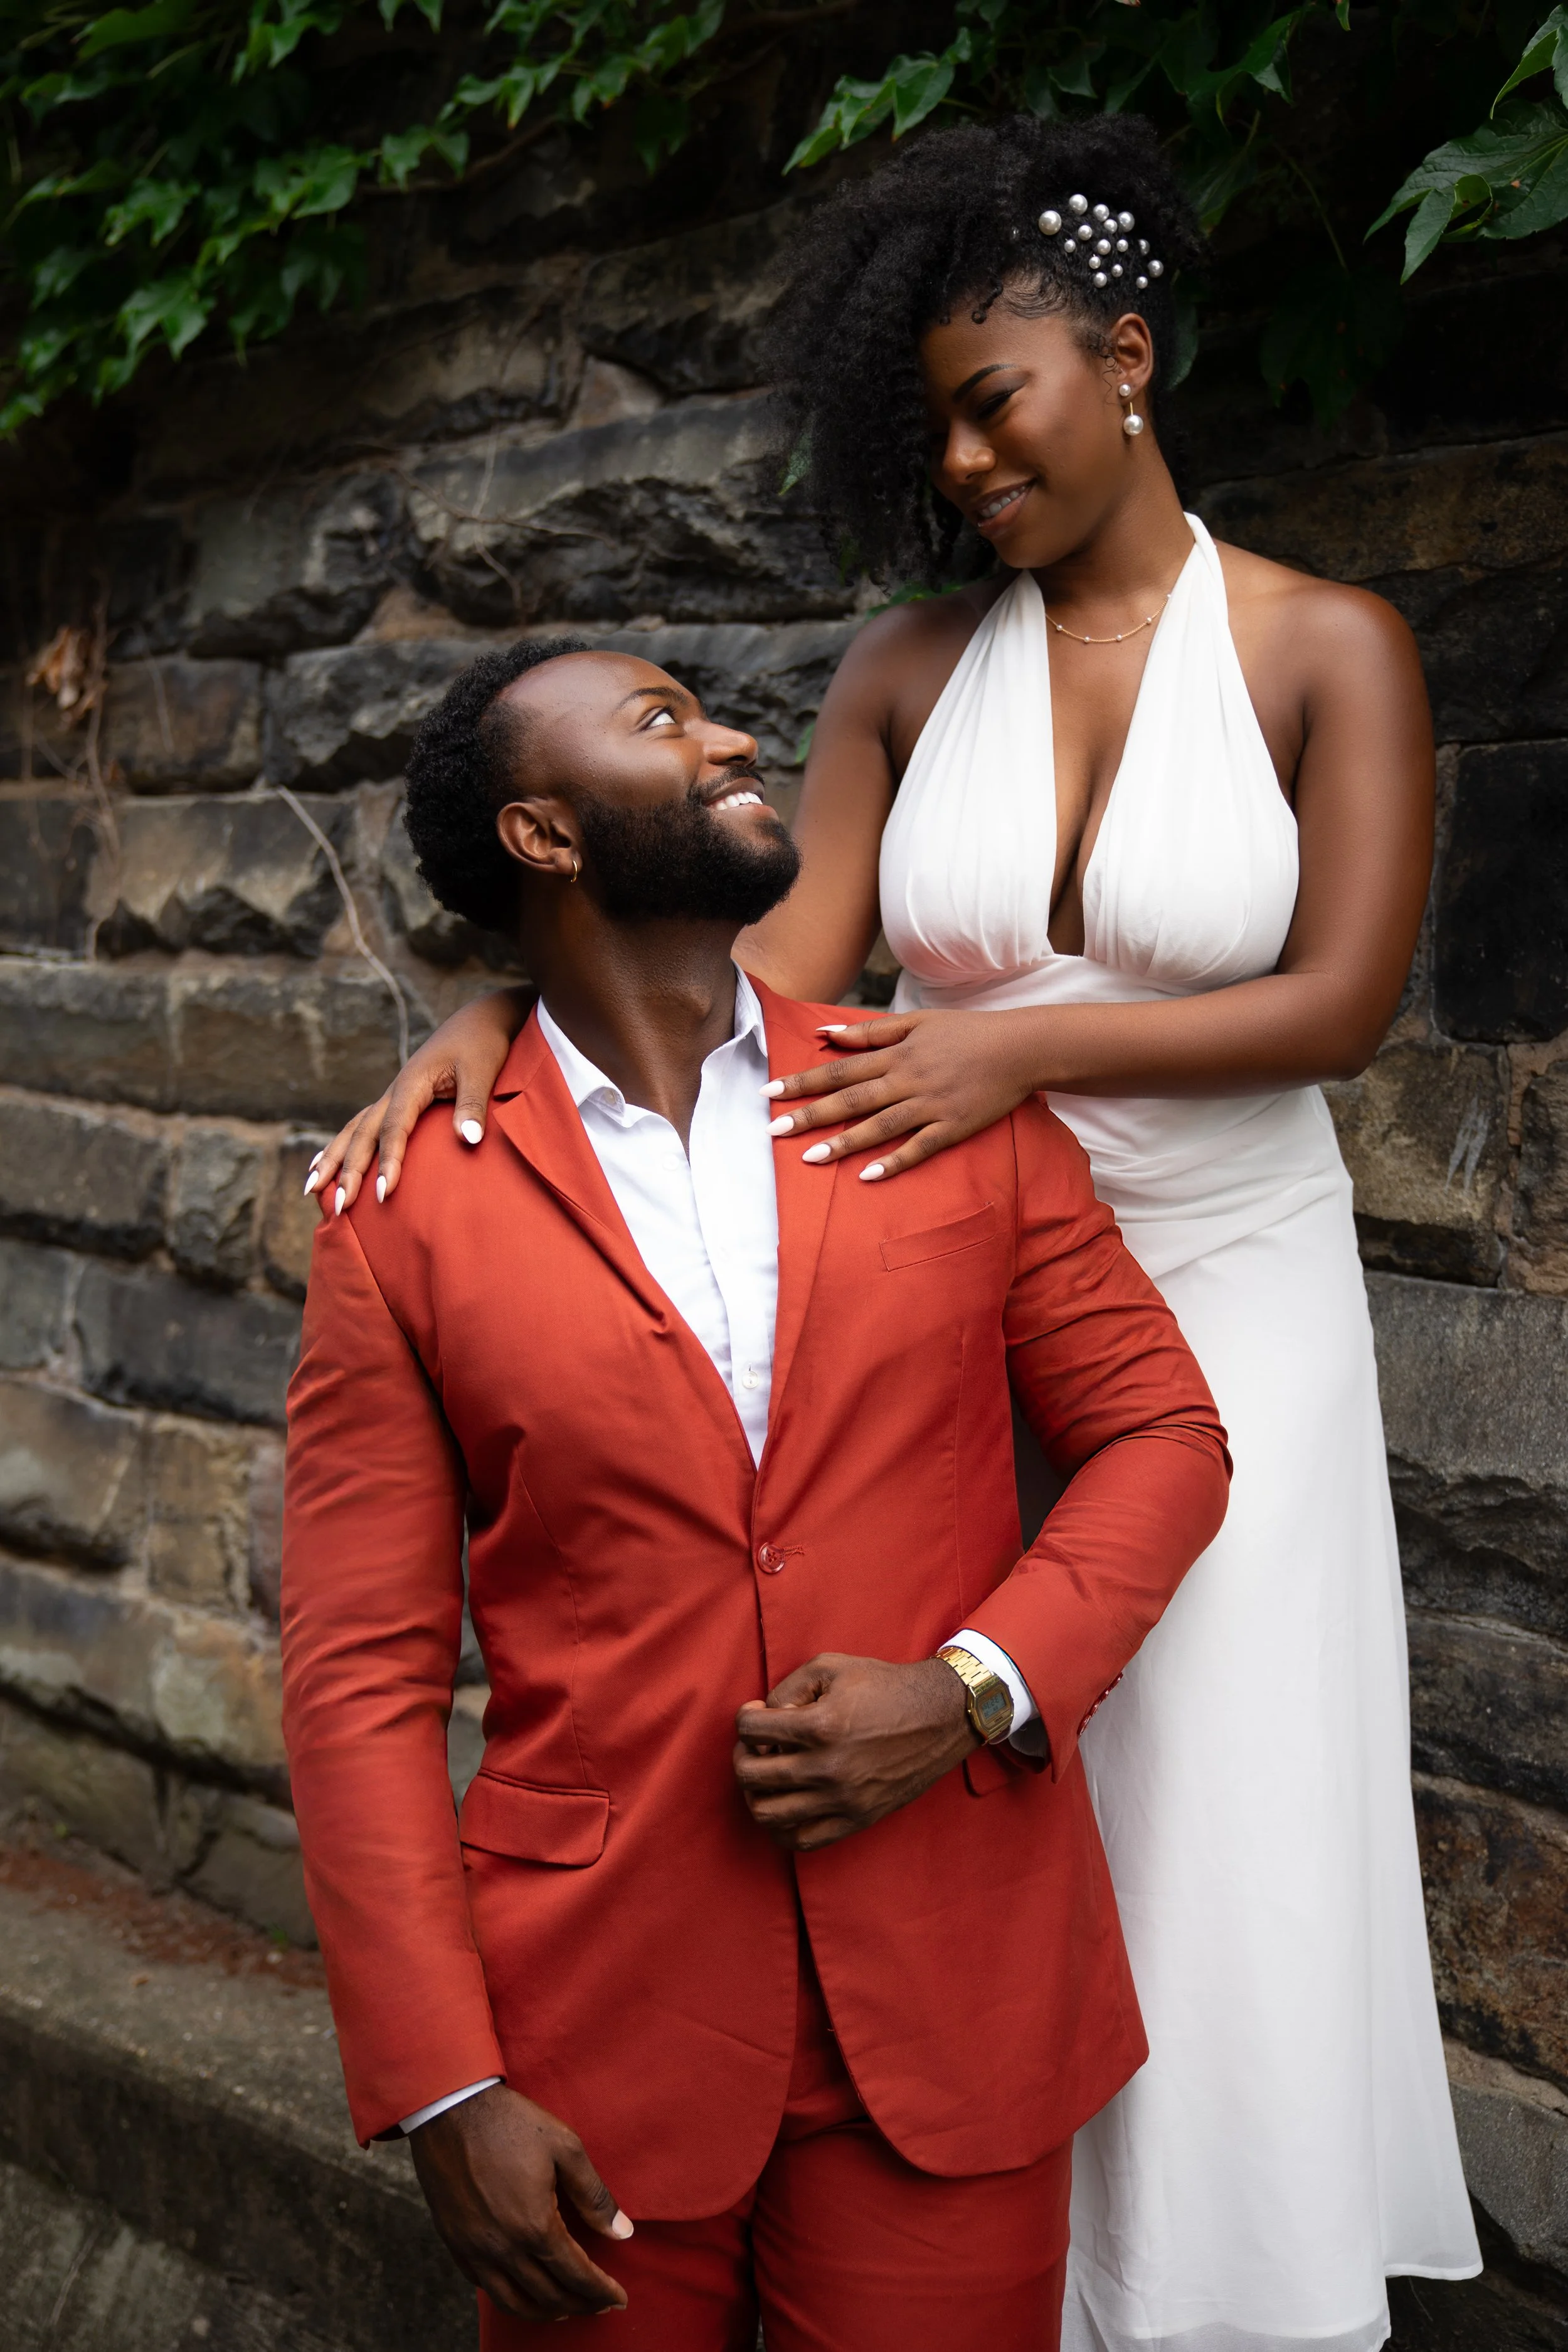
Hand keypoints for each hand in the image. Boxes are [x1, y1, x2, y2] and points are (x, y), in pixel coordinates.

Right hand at [306, 987, 527, 1214]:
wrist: (479, 1019)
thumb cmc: (482, 1044)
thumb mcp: (482, 1071)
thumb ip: (473, 1105)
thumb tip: (469, 1139)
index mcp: (411, 1084)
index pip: (394, 1128)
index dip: (388, 1161)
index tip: (384, 1193)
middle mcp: (394, 1091)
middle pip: (363, 1134)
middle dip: (348, 1171)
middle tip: (339, 1207)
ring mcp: (393, 1096)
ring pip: (354, 1130)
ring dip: (333, 1159)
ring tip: (311, 1189)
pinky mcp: (398, 1100)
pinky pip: (363, 1126)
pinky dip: (342, 1145)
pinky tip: (325, 1162)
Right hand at [408, 2081, 632, 2321]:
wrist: (451, 2109)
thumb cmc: (512, 2123)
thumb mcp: (565, 2147)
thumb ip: (594, 2195)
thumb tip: (622, 2232)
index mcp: (535, 2226)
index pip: (576, 2275)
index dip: (601, 2292)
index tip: (619, 2300)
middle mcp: (503, 2248)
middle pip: (548, 2296)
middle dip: (579, 2305)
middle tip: (599, 2304)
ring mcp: (474, 2250)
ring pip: (513, 2303)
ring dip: (544, 2312)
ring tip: (565, 2308)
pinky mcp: (455, 2243)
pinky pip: (484, 2287)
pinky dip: (510, 2298)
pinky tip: (523, 2289)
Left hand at [733, 1653, 975, 1850]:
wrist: (940, 1716)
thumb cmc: (885, 1686)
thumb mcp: (832, 1666)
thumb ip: (788, 1687)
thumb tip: (765, 1717)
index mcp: (820, 1725)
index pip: (750, 1729)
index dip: (746, 1717)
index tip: (758, 1714)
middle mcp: (828, 1768)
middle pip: (751, 1774)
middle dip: (743, 1755)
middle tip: (756, 1744)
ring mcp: (842, 1799)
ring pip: (768, 1813)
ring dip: (756, 1793)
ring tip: (768, 1775)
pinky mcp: (857, 1819)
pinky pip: (802, 1840)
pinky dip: (782, 1827)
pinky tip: (786, 1804)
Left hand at [762, 1009, 1037, 1180]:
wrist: (1020, 1048)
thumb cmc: (966, 1033)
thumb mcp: (918, 1021)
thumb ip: (871, 1032)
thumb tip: (826, 1035)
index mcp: (896, 1054)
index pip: (840, 1068)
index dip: (804, 1080)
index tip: (769, 1091)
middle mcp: (908, 1079)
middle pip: (852, 1098)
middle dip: (811, 1114)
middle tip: (773, 1131)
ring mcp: (930, 1105)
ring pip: (880, 1126)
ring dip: (844, 1142)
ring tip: (811, 1158)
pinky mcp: (953, 1126)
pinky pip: (919, 1148)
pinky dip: (895, 1161)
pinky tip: (868, 1176)